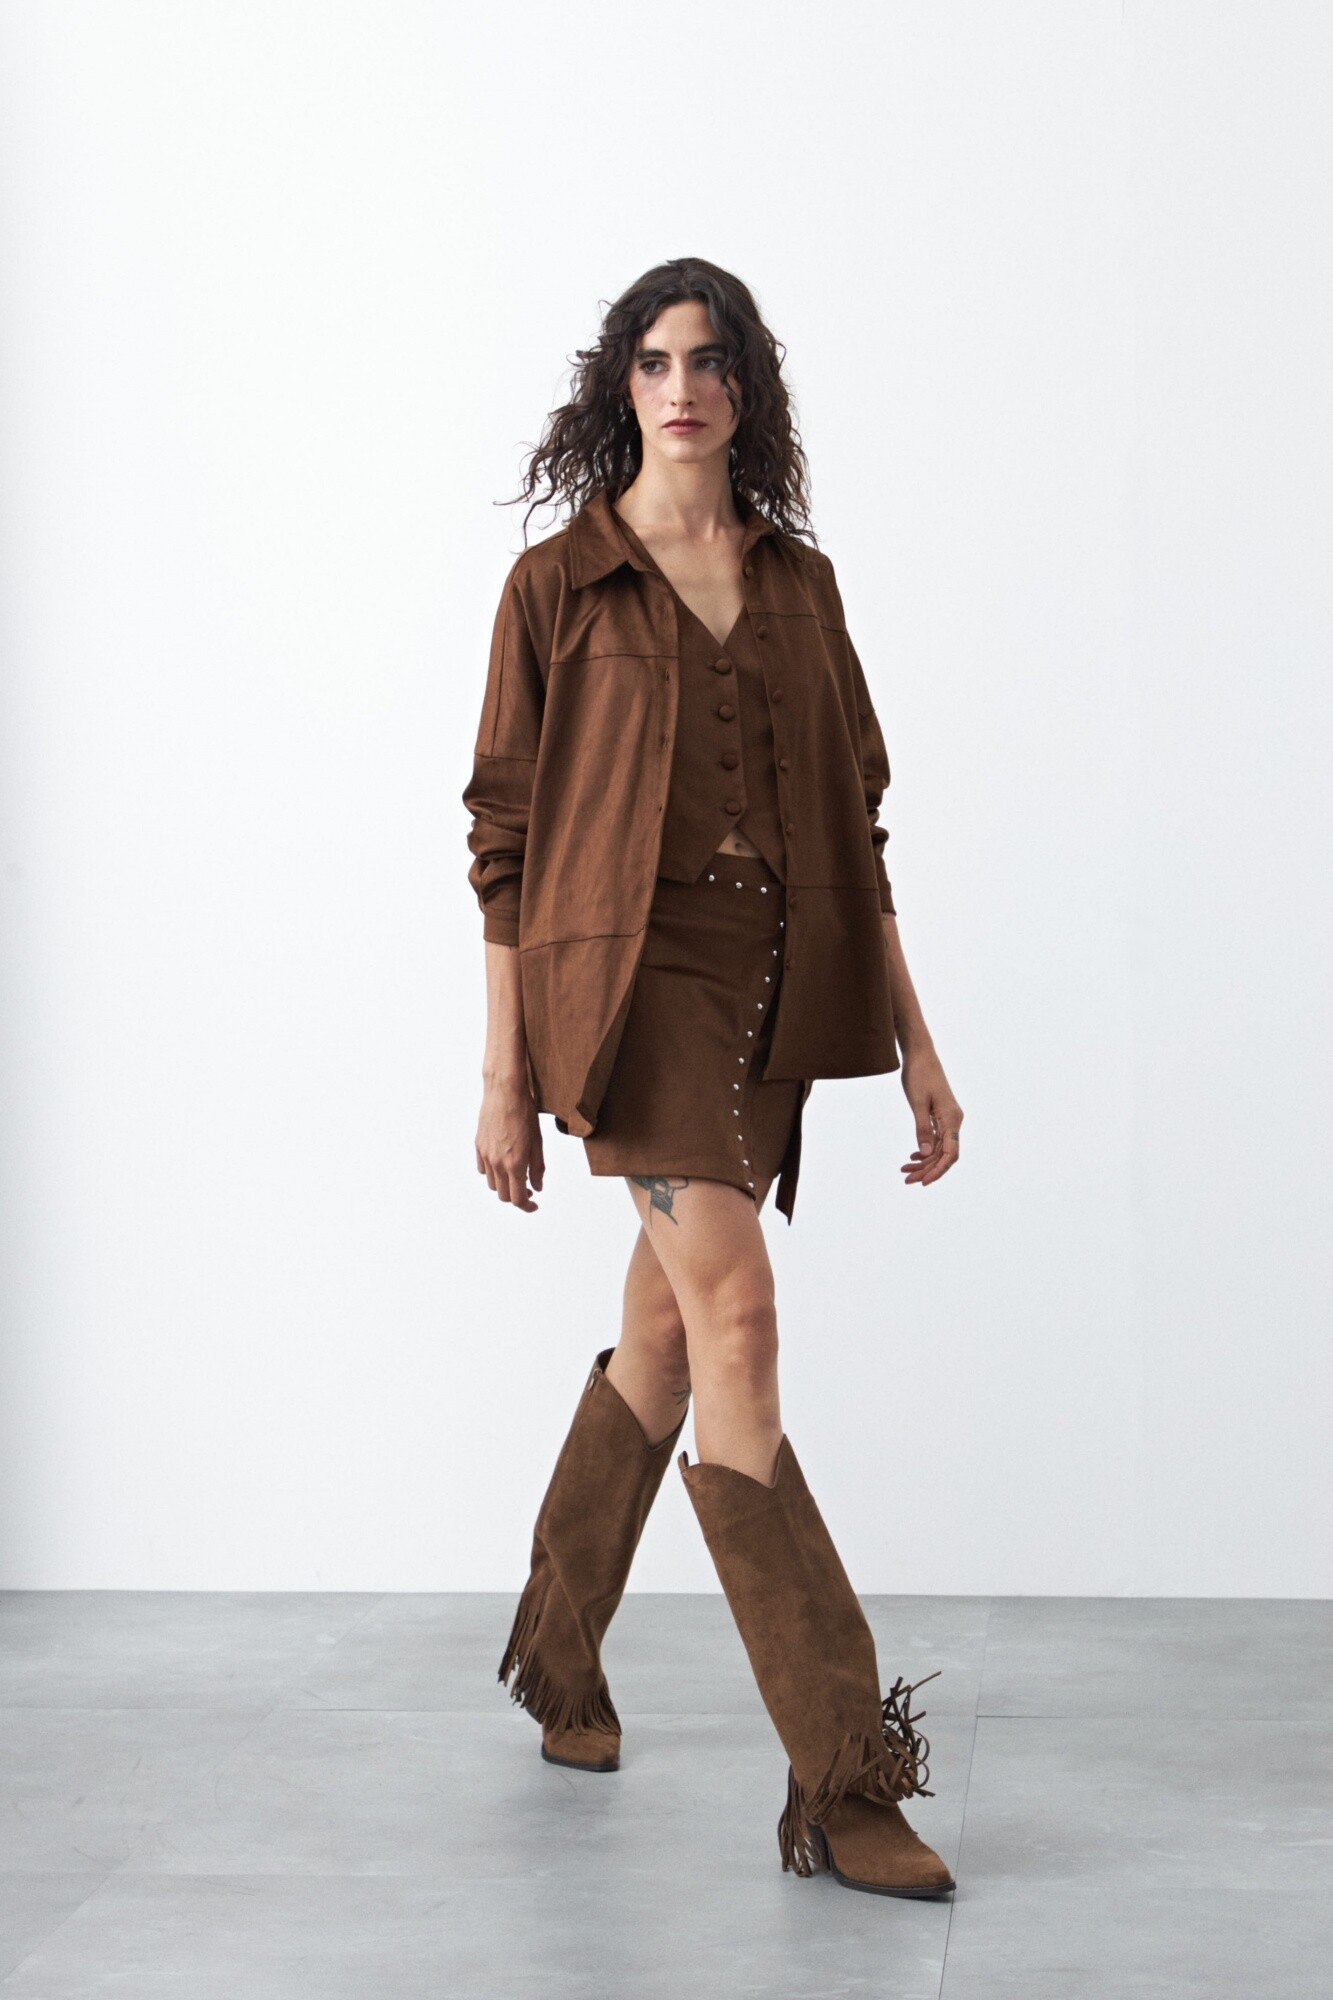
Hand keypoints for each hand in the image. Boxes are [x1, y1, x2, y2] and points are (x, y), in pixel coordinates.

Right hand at [475, 1077, 544, 1210]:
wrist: (505, 1092)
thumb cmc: (525, 1113)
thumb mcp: (538, 1142)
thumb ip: (537, 1168)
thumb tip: (537, 1187)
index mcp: (515, 1164)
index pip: (518, 1199)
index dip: (527, 1206)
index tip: (534, 1204)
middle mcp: (497, 1163)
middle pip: (503, 1195)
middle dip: (517, 1196)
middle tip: (528, 1188)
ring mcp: (485, 1155)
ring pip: (492, 1184)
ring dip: (504, 1185)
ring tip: (516, 1175)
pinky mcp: (478, 1146)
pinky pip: (483, 1169)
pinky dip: (493, 1173)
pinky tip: (502, 1164)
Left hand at [899, 1051, 962, 1186]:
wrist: (920, 1055)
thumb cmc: (919, 1075)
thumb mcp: (917, 1103)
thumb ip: (922, 1128)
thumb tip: (925, 1154)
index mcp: (952, 1119)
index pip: (950, 1153)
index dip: (938, 1170)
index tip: (924, 1182)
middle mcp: (954, 1121)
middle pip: (944, 1155)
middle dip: (927, 1169)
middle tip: (907, 1180)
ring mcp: (948, 1119)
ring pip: (939, 1148)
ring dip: (924, 1162)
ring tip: (905, 1171)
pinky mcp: (940, 1116)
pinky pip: (936, 1139)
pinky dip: (925, 1150)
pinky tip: (913, 1157)